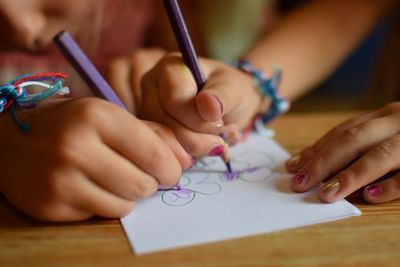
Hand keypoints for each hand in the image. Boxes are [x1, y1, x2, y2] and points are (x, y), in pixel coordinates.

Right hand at [0, 98, 191, 220]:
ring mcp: (60, 181)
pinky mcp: (51, 207)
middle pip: (144, 185)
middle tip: (138, 172)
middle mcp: (76, 148)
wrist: (12, 139)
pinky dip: (105, 204)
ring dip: (128, 195)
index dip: (171, 168)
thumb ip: (155, 134)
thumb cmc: (72, 124)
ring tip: (113, 178)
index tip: (168, 170)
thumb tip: (187, 160)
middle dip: (149, 182)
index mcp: (97, 116)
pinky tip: (91, 187)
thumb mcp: (111, 115)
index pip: (156, 156)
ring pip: (126, 206)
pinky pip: (101, 216)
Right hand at [108, 51, 262, 156]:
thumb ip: (221, 97)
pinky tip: (205, 149)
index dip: (198, 120)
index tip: (219, 123)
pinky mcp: (152, 133)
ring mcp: (147, 112)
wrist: (230, 107)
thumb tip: (207, 108)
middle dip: (196, 140)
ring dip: (194, 150)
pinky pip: (165, 152)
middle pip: (163, 124)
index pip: (174, 101)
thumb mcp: (234, 90)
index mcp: (169, 69)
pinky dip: (189, 156)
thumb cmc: (232, 92)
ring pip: (162, 141)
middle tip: (221, 141)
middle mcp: (151, 88)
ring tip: (216, 143)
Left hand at [285, 103, 399, 202]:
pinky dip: (391, 185)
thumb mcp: (385, 134)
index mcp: (383, 118)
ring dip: (350, 175)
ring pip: (380, 155)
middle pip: (354, 140)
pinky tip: (370, 195)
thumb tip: (314, 166)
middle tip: (300, 183)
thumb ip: (359, 145)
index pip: (342, 133)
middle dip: (323, 162)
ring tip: (326, 193)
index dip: (316, 150)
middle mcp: (396, 123)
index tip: (291, 167)